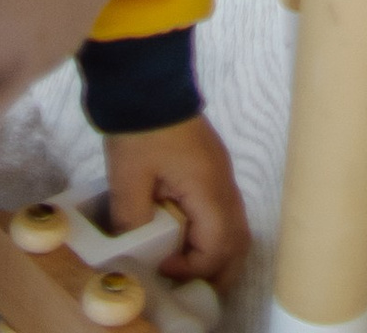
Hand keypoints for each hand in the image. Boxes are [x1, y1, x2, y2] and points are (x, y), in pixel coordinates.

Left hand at [106, 115, 249, 281]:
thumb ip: (134, 222)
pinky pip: (220, 212)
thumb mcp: (129, 180)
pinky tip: (182, 240)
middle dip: (217, 272)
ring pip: (232, 227)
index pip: (218, 246)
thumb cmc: (140, 128)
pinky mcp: (208, 168)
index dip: (193, 268)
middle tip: (188, 288)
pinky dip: (208, 235)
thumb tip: (136, 252)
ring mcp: (219, 174)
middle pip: (238, 241)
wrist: (146, 78)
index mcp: (209, 187)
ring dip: (214, 255)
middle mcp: (223, 183)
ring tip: (183, 270)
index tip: (162, 267)